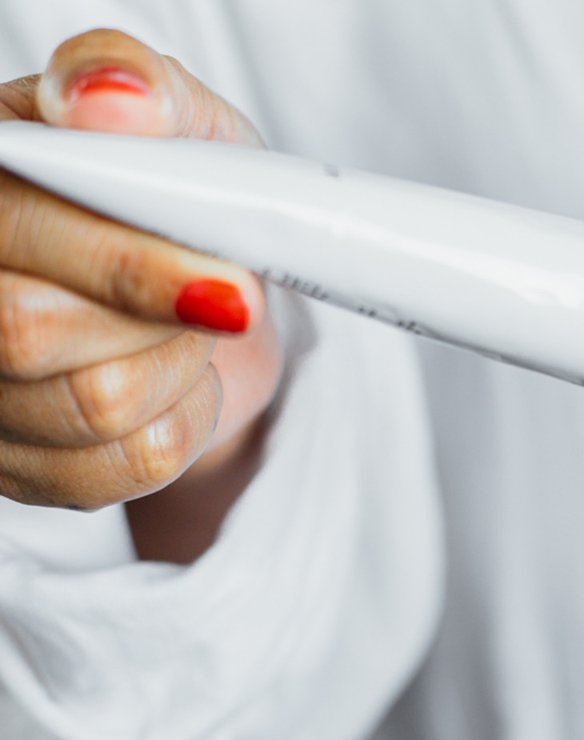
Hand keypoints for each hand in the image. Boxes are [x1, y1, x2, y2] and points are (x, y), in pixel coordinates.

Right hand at [0, 29, 281, 514]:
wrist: (212, 291)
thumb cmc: (178, 195)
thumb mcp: (182, 122)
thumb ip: (140, 88)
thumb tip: (108, 97)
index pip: (19, 236)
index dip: (127, 264)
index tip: (226, 282)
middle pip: (30, 336)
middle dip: (161, 319)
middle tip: (217, 292)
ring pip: (93, 410)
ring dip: (179, 370)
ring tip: (185, 330)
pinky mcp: (21, 464)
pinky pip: (123, 469)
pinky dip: (181, 426)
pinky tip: (174, 384)